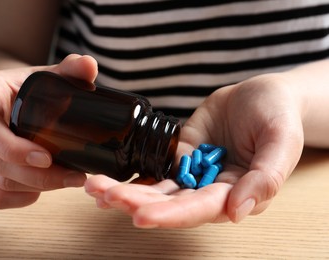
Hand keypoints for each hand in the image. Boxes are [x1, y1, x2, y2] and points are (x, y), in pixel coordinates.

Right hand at [0, 54, 97, 208]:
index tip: (47, 157)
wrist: (4, 96)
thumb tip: (91, 65)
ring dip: (35, 187)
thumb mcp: (44, 73)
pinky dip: (21, 198)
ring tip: (67, 180)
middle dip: (37, 176)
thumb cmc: (24, 85)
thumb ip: (69, 69)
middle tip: (74, 176)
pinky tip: (43, 188)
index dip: (14, 148)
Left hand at [84, 73, 303, 227]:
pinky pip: (153, 167)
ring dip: (126, 190)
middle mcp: (210, 189)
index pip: (200, 209)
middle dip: (137, 203)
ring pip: (157, 188)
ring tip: (96, 188)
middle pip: (170, 203)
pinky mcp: (179, 154)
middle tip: (105, 197)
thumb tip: (237, 211)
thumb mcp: (282, 141)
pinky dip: (131, 175)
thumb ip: (265, 177)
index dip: (171, 214)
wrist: (262, 94)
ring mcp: (193, 172)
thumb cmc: (278, 115)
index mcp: (238, 192)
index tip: (140, 215)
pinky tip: (106, 179)